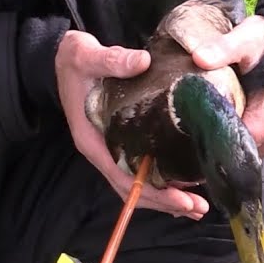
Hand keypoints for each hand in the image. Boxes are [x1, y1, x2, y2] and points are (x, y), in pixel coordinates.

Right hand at [55, 30, 209, 218]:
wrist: (65, 58)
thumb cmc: (75, 59)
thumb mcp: (87, 55)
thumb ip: (113, 60)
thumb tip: (142, 61)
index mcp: (92, 139)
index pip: (123, 176)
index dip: (152, 191)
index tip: (181, 199)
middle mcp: (100, 152)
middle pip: (132, 189)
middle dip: (165, 202)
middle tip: (198, 207)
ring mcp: (108, 151)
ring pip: (136, 185)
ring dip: (164, 198)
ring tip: (196, 207)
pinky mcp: (118, 144)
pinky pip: (138, 172)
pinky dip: (159, 184)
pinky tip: (182, 187)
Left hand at [192, 14, 263, 156]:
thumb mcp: (245, 41)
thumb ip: (223, 49)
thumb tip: (199, 57)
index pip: (231, 145)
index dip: (210, 137)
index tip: (191, 126)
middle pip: (238, 153)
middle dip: (218, 141)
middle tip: (196, 125)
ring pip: (247, 151)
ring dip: (231, 140)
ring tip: (213, 123)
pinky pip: (257, 146)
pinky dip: (243, 137)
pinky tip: (230, 123)